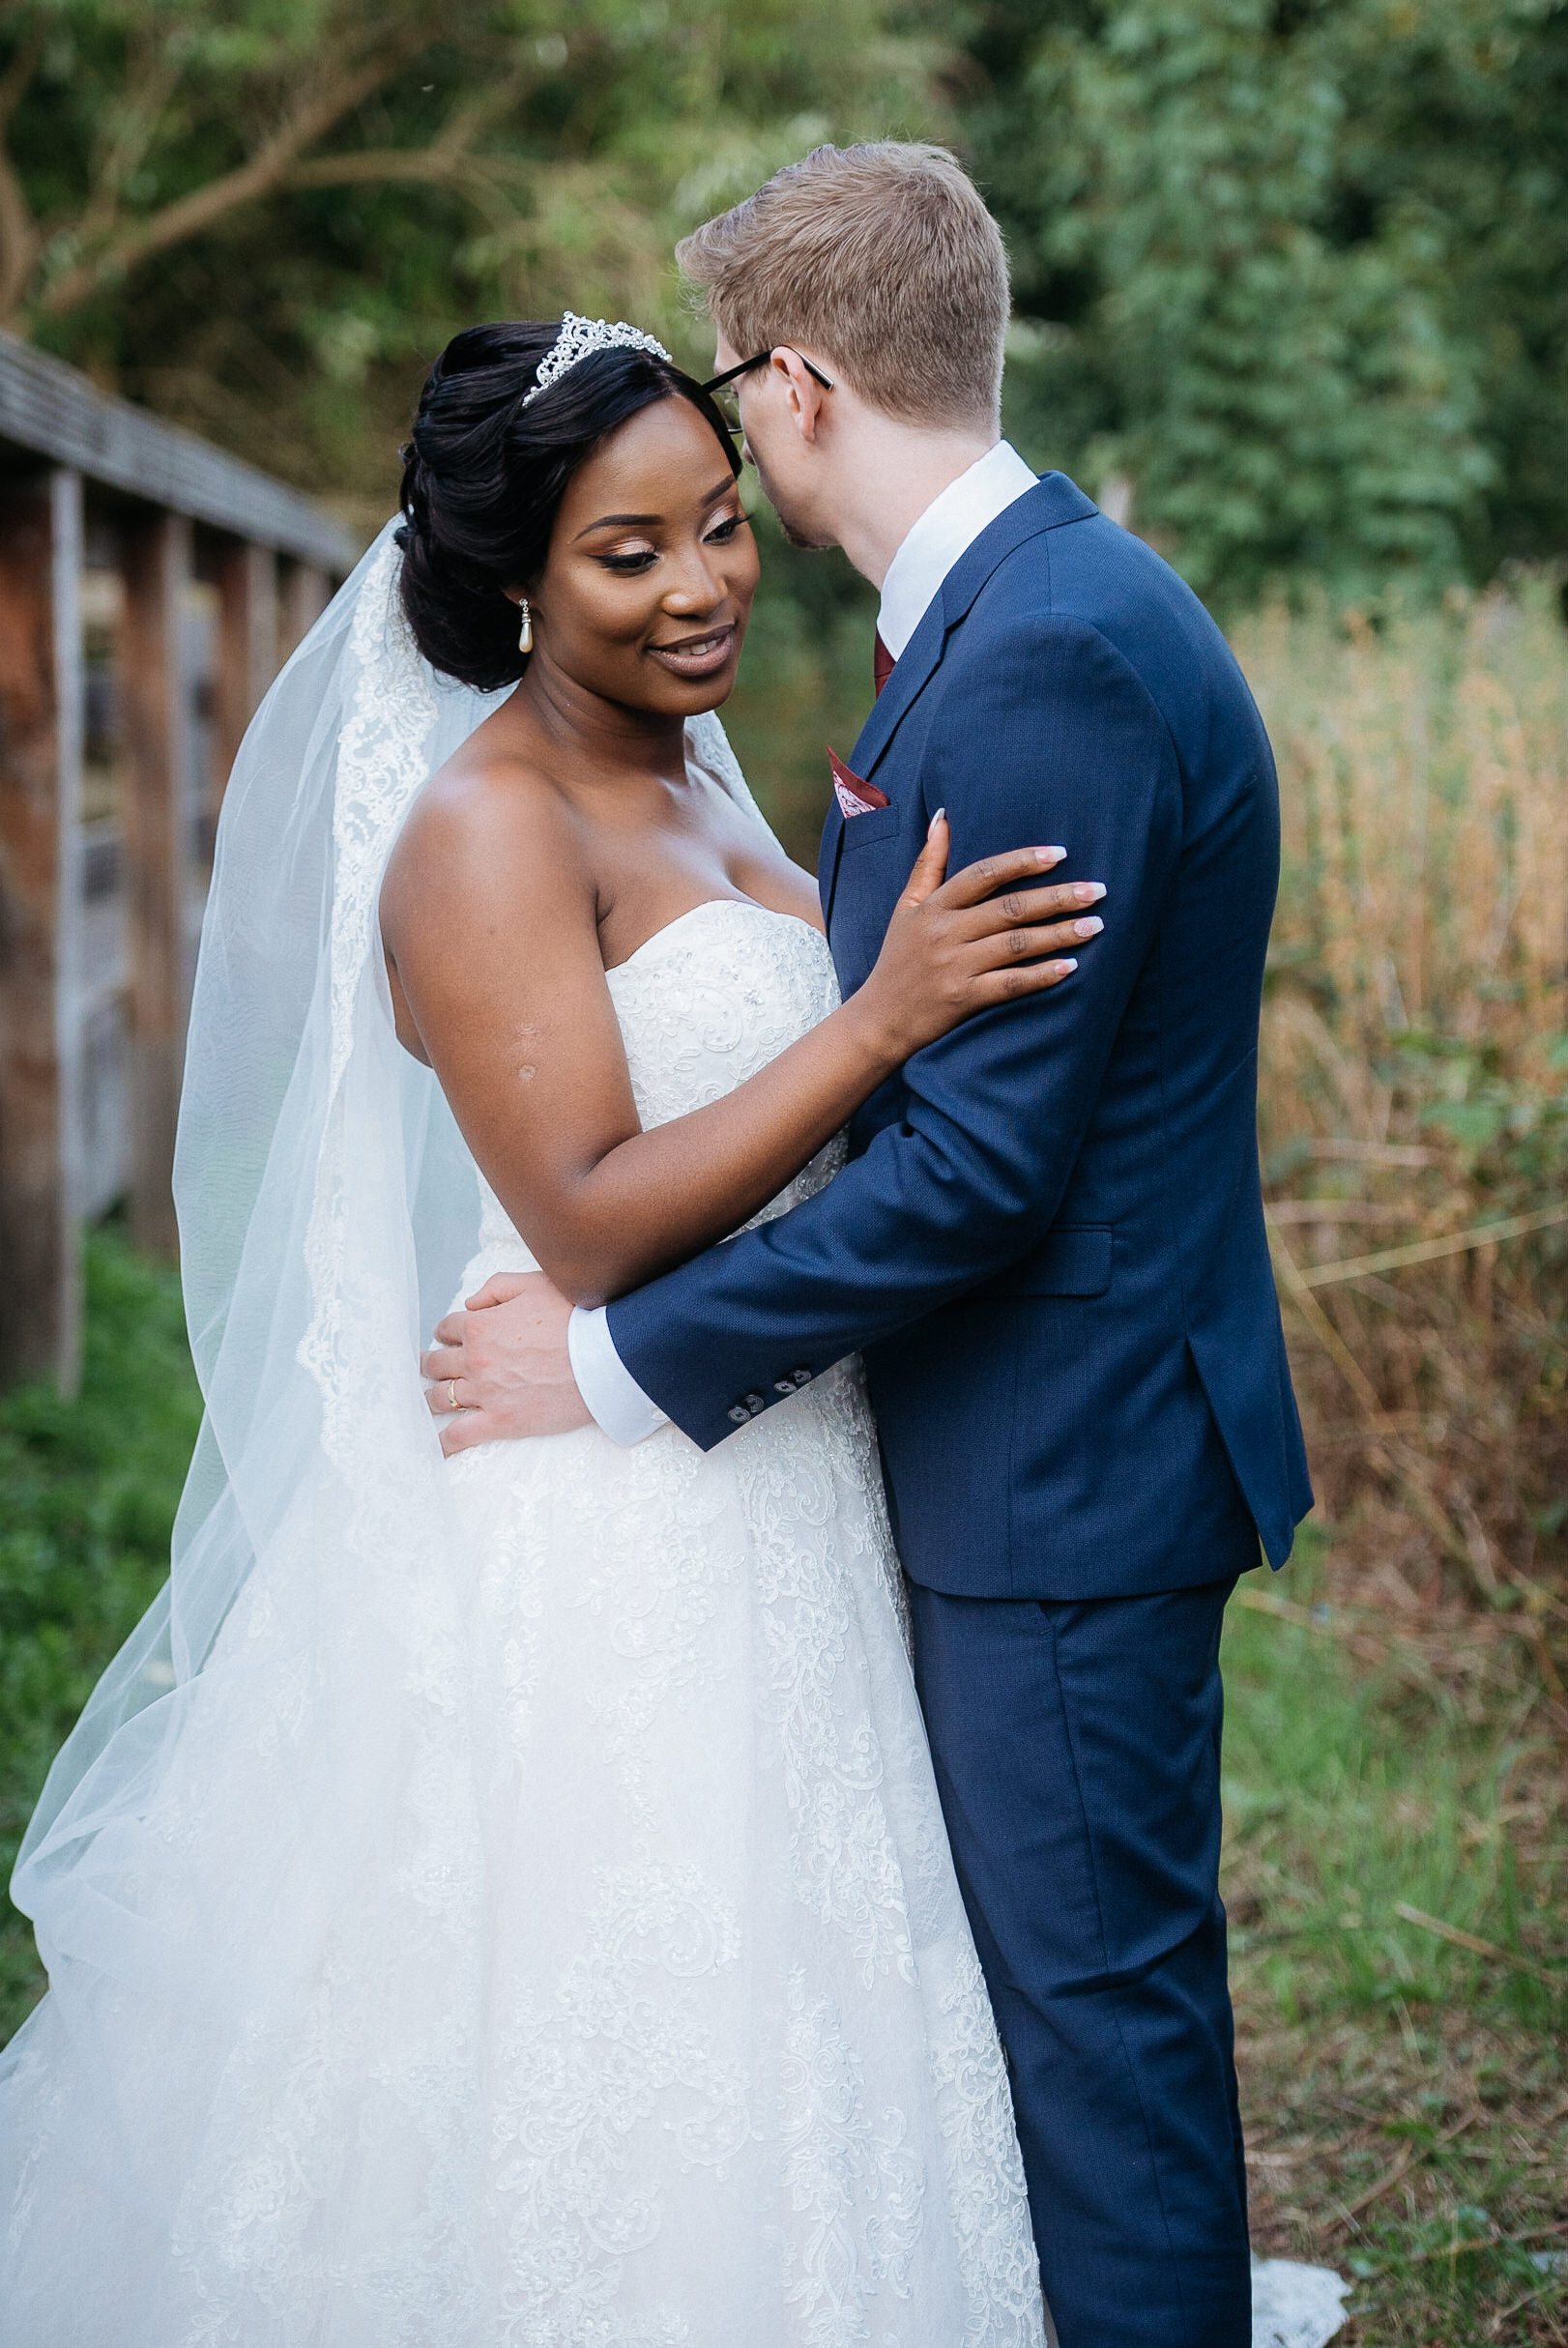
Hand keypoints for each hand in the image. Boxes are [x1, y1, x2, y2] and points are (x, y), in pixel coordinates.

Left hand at [420, 1271, 591, 1455]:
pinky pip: (459, 1435)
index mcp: (481, 1325)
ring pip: (441, 1397)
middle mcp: (476, 1359)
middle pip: (438, 1363)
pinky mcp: (501, 1421)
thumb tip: (470, 1303)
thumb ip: (496, 1288)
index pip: (447, 1328)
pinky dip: (443, 1442)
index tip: (451, 1338)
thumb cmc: (576, 1316)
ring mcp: (486, 1392)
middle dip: (432, 1363)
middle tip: (431, 1367)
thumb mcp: (535, 1283)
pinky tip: (433, 1447)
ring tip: (431, 1400)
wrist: (604, 1355)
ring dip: (432, 1397)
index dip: (448, 1332)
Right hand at [854, 816, 1105, 1063]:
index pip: (983, 875)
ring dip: (1060, 934)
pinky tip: (1070, 967)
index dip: (1022, 861)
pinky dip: (1041, 976)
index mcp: (934, 907)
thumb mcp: (906, 907)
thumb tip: (943, 817)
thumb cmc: (898, 959)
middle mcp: (944, 933)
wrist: (879, 1020)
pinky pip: (1010, 984)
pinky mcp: (963, 999)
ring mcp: (954, 968)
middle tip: (1098, 891)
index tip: (1061, 853)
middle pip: (1009, 909)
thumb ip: (928, 863)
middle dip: (1057, 898)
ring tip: (1096, 925)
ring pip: (1016, 945)